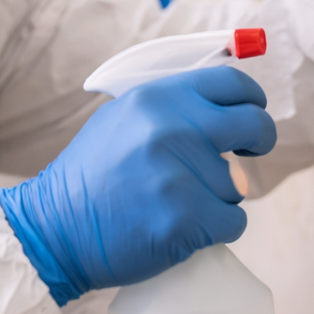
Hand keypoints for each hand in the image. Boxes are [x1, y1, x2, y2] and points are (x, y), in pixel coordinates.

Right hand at [0, 66, 276, 304]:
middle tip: (250, 154)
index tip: (253, 113)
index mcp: (157, 99)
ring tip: (178, 203)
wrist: (54, 229)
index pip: (231, 83)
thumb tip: (225, 103)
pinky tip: (185, 228)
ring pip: (239, 184)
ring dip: (220, 197)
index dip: (252, 99)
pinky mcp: (185, 219)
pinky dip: (217, 229)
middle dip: (260, 141)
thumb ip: (170, 107)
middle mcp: (171, 129)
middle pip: (253, 126)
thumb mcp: (123, 119)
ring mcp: (179, 175)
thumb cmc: (92, 177)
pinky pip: (234, 221)